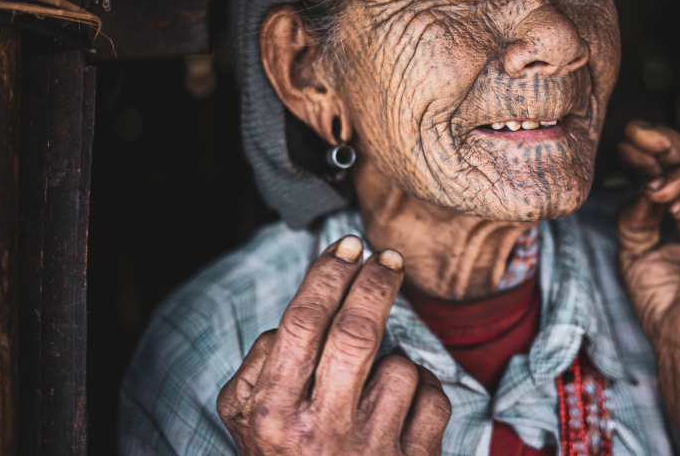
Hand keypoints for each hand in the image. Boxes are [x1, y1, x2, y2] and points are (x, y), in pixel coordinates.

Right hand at [217, 236, 450, 454]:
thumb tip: (303, 312)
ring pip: (400, 364)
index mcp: (275, 414)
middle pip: (357, 331)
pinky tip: (402, 408)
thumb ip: (261, 364)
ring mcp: (372, 451)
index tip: (349, 245)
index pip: (304, 322)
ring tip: (375, 388)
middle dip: (376, 282)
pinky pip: (434, 396)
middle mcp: (322, 431)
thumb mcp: (246, 422)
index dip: (329, 273)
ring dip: (395, 359)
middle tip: (388, 258)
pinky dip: (424, 390)